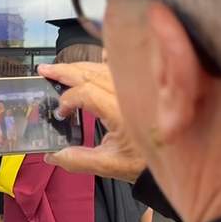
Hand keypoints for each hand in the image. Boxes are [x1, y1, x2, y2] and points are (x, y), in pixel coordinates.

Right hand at [39, 62, 146, 183]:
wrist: (176, 159)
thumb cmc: (146, 162)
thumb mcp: (110, 166)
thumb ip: (78, 160)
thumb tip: (52, 156)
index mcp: (119, 112)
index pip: (85, 94)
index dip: (67, 101)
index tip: (60, 114)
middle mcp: (127, 94)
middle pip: (90, 73)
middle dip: (64, 71)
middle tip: (44, 71)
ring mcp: (135, 88)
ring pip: (102, 68)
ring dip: (79, 67)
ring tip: (60, 69)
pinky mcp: (140, 88)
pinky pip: (121, 68)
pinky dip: (107, 62)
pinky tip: (100, 56)